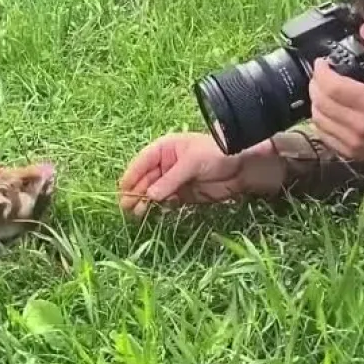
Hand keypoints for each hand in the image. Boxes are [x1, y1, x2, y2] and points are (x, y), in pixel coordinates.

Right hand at [118, 132, 285, 217]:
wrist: (241, 167)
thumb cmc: (216, 153)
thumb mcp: (191, 162)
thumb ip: (171, 179)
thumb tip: (151, 196)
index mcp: (164, 149)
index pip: (142, 162)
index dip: (131, 176)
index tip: (122, 191)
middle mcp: (165, 164)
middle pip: (145, 179)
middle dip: (136, 192)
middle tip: (127, 208)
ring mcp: (173, 179)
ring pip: (153, 191)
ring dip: (145, 202)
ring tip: (138, 214)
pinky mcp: (182, 193)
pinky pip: (165, 200)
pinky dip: (159, 206)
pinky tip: (154, 213)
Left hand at [309, 24, 363, 179]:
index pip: (333, 86)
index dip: (321, 71)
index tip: (321, 62)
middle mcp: (360, 124)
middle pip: (321, 101)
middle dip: (315, 83)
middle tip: (320, 73)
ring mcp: (353, 141)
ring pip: (318, 118)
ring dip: (314, 101)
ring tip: (320, 90)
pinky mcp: (349, 152)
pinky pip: (322, 134)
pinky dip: (318, 120)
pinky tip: (325, 110)